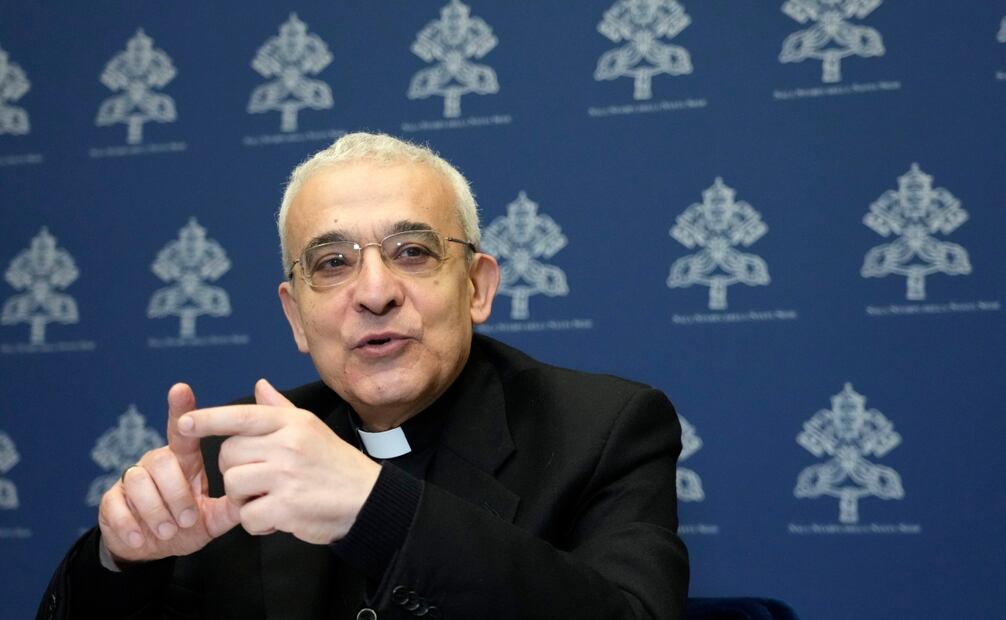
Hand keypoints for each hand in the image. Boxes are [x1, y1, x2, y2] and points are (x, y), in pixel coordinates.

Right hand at [98, 384, 240, 563]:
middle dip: (177, 493)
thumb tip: (256, 494)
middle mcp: (156, 463)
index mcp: (182, 461)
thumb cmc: (186, 525)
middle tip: (188, 519)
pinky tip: (142, 537)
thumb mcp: (213, 518)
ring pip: (138, 480)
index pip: (182, 431)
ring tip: (169, 530)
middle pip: (162, 461)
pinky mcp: (111, 501)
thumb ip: (231, 507)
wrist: (152, 550)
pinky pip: (115, 504)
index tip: (181, 389)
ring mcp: (131, 480)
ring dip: (156, 509)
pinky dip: (130, 524)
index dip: (180, 409)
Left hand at [179, 379, 380, 544]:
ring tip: (269, 498)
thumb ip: (280, 409)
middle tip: (260, 478)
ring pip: (232, 485)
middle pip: (228, 454)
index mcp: (292, 423)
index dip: (207, 419)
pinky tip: (277, 517)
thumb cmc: (335, 464)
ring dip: (244, 498)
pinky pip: (247, 516)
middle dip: (235, 470)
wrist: (367, 500)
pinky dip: (256, 522)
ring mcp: (287, 476)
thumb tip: (259, 385)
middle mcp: (288, 445)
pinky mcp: (286, 508)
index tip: (184, 423)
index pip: (240, 415)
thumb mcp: (312, 428)